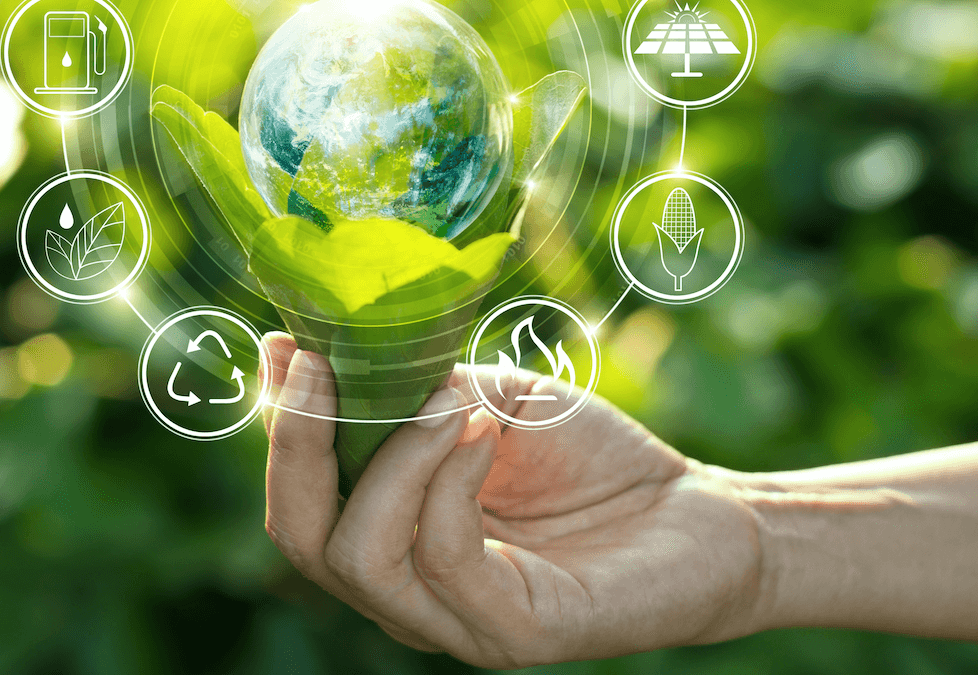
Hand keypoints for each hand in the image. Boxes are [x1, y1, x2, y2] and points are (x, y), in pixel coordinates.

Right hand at [259, 333, 767, 667]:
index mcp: (390, 532)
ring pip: (360, 555)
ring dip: (390, 459)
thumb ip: (418, 388)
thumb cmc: (590, 456)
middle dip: (298, 444)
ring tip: (442, 403)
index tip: (284, 344)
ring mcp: (455, 620)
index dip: (279, 422)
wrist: (698, 512)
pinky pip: (447, 560)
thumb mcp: (490, 400)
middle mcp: (406, 589)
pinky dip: (448, 482)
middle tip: (321, 368)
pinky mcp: (514, 632)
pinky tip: (480, 433)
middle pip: (302, 536)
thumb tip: (339, 350)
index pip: (300, 497)